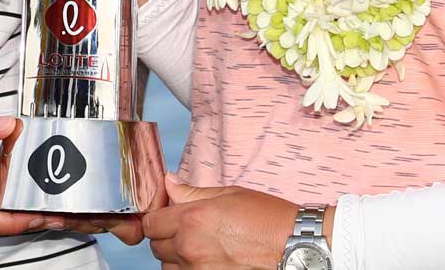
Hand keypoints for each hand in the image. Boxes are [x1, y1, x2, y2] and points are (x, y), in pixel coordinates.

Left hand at [142, 174, 299, 269]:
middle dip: (166, 237)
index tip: (167, 215)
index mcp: (192, 219)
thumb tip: (169, 183)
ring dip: (176, 258)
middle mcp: (190, 247)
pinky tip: (207, 261)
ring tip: (200, 248)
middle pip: (156, 246)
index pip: (150, 223)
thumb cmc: (267, 217)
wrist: (294, 246)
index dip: (157, 218)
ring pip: (168, 267)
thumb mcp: (228, 194)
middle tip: (187, 230)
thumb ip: (192, 192)